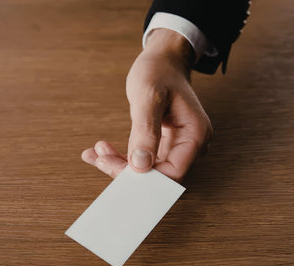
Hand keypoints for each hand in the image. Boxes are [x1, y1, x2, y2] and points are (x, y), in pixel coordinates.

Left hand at [81, 29, 212, 181]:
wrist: (163, 61)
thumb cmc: (159, 71)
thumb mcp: (149, 96)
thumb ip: (146, 131)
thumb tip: (141, 164)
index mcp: (195, 134)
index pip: (173, 172)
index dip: (145, 176)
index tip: (115, 166)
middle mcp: (190, 144)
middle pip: (159, 174)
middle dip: (127, 170)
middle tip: (100, 156)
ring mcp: (177, 145)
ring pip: (148, 169)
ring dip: (119, 163)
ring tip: (97, 151)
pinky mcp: (164, 144)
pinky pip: (143, 158)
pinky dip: (121, 157)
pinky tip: (101, 151)